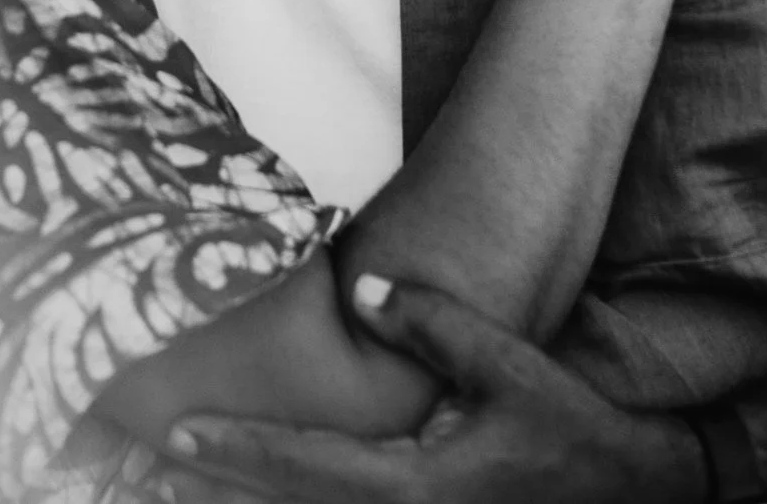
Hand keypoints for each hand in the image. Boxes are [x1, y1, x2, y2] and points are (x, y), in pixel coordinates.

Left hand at [165, 279, 704, 503]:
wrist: (627, 489)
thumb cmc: (567, 427)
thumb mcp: (506, 365)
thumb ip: (431, 323)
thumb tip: (357, 285)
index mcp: (416, 486)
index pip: (304, 465)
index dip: (237, 447)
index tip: (177, 429)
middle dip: (213, 484)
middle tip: (140, 460)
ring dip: (239, 502)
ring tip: (165, 483)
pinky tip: (250, 493)